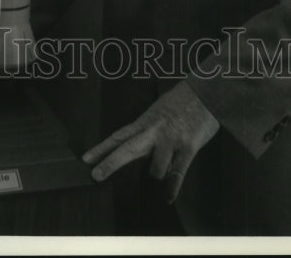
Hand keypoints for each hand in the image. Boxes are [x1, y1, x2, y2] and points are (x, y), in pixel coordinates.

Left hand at [82, 81, 219, 203]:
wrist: (205, 91)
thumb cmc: (181, 102)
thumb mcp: (158, 111)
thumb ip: (146, 131)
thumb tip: (135, 150)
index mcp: (145, 122)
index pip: (119, 136)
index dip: (101, 148)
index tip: (86, 159)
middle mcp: (154, 131)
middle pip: (127, 149)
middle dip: (110, 163)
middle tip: (95, 175)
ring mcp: (171, 139)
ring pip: (155, 169)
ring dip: (158, 173)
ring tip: (166, 165)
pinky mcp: (188, 147)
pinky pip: (178, 172)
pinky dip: (172, 188)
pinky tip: (167, 198)